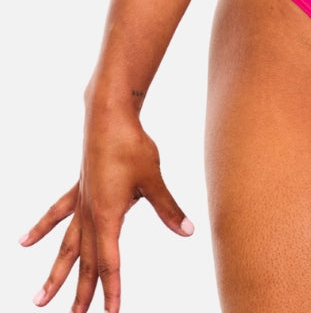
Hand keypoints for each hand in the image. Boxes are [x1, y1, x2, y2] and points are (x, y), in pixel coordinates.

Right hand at [20, 115, 192, 311]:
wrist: (109, 115)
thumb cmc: (132, 145)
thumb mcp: (152, 178)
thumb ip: (168, 207)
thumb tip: (187, 230)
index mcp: (108, 216)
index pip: (110, 262)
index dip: (112, 290)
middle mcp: (90, 214)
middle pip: (86, 261)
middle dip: (82, 292)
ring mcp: (81, 202)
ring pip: (67, 246)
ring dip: (56, 272)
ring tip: (39, 299)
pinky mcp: (79, 188)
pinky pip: (58, 213)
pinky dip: (42, 228)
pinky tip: (24, 241)